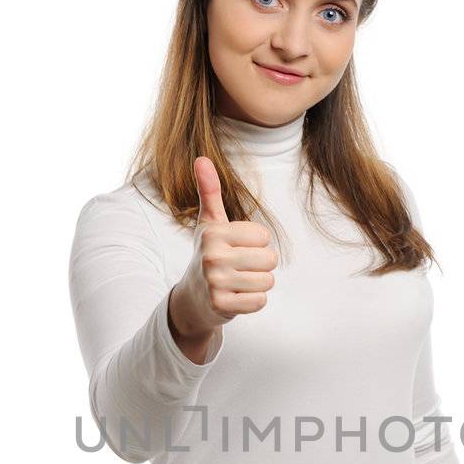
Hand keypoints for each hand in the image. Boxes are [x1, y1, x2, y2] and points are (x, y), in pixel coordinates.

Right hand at [169, 156, 277, 343]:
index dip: (257, 243)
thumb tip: (201, 158)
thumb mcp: (209, 222)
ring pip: (267, 281)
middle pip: (270, 259)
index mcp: (214, 233)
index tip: (238, 247)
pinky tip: (237, 297)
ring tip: (239, 281)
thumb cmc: (209, 253)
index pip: (264, 236)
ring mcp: (215, 283)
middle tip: (240, 267)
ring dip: (258, 283)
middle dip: (260, 265)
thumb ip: (209, 191)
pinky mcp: (221, 306)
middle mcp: (212, 257)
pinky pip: (259, 302)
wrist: (193, 296)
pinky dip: (253, 301)